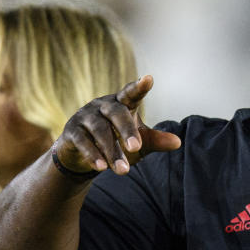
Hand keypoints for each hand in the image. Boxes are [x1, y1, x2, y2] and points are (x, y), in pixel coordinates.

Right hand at [53, 75, 180, 174]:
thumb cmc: (117, 143)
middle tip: (136, 148)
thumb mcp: (139, 143)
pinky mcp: (71, 131)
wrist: (84, 158)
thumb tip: (178, 142)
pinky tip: (101, 168)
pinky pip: (82, 141)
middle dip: (126, 130)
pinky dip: (92, 154)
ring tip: (123, 171)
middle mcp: (102, 106)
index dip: (139, 86)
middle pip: (116, 113)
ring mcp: (85, 116)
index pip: (131, 93)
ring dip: (112, 151)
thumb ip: (155, 140)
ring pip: (99, 131)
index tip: (149, 79)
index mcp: (121, 104)